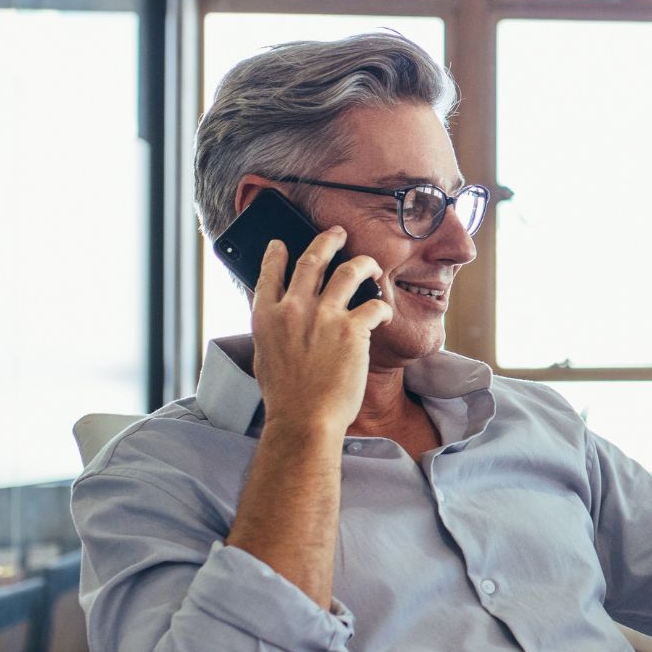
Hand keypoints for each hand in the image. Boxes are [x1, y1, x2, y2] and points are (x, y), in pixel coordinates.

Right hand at [249, 228, 392, 435]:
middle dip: (326, 240)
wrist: (305, 419)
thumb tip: (279, 318)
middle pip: (311, 260)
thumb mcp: (265, 356)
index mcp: (266, 316)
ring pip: (348, 271)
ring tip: (372, 264)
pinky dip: (383, 308)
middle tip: (337, 233)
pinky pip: (374, 305)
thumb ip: (273, 331)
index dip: (276, 254)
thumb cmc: (286, 397)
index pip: (269, 272)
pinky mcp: (353, 329)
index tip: (282, 243)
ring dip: (364, 263)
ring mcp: (324, 316)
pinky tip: (386, 315)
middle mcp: (293, 308)